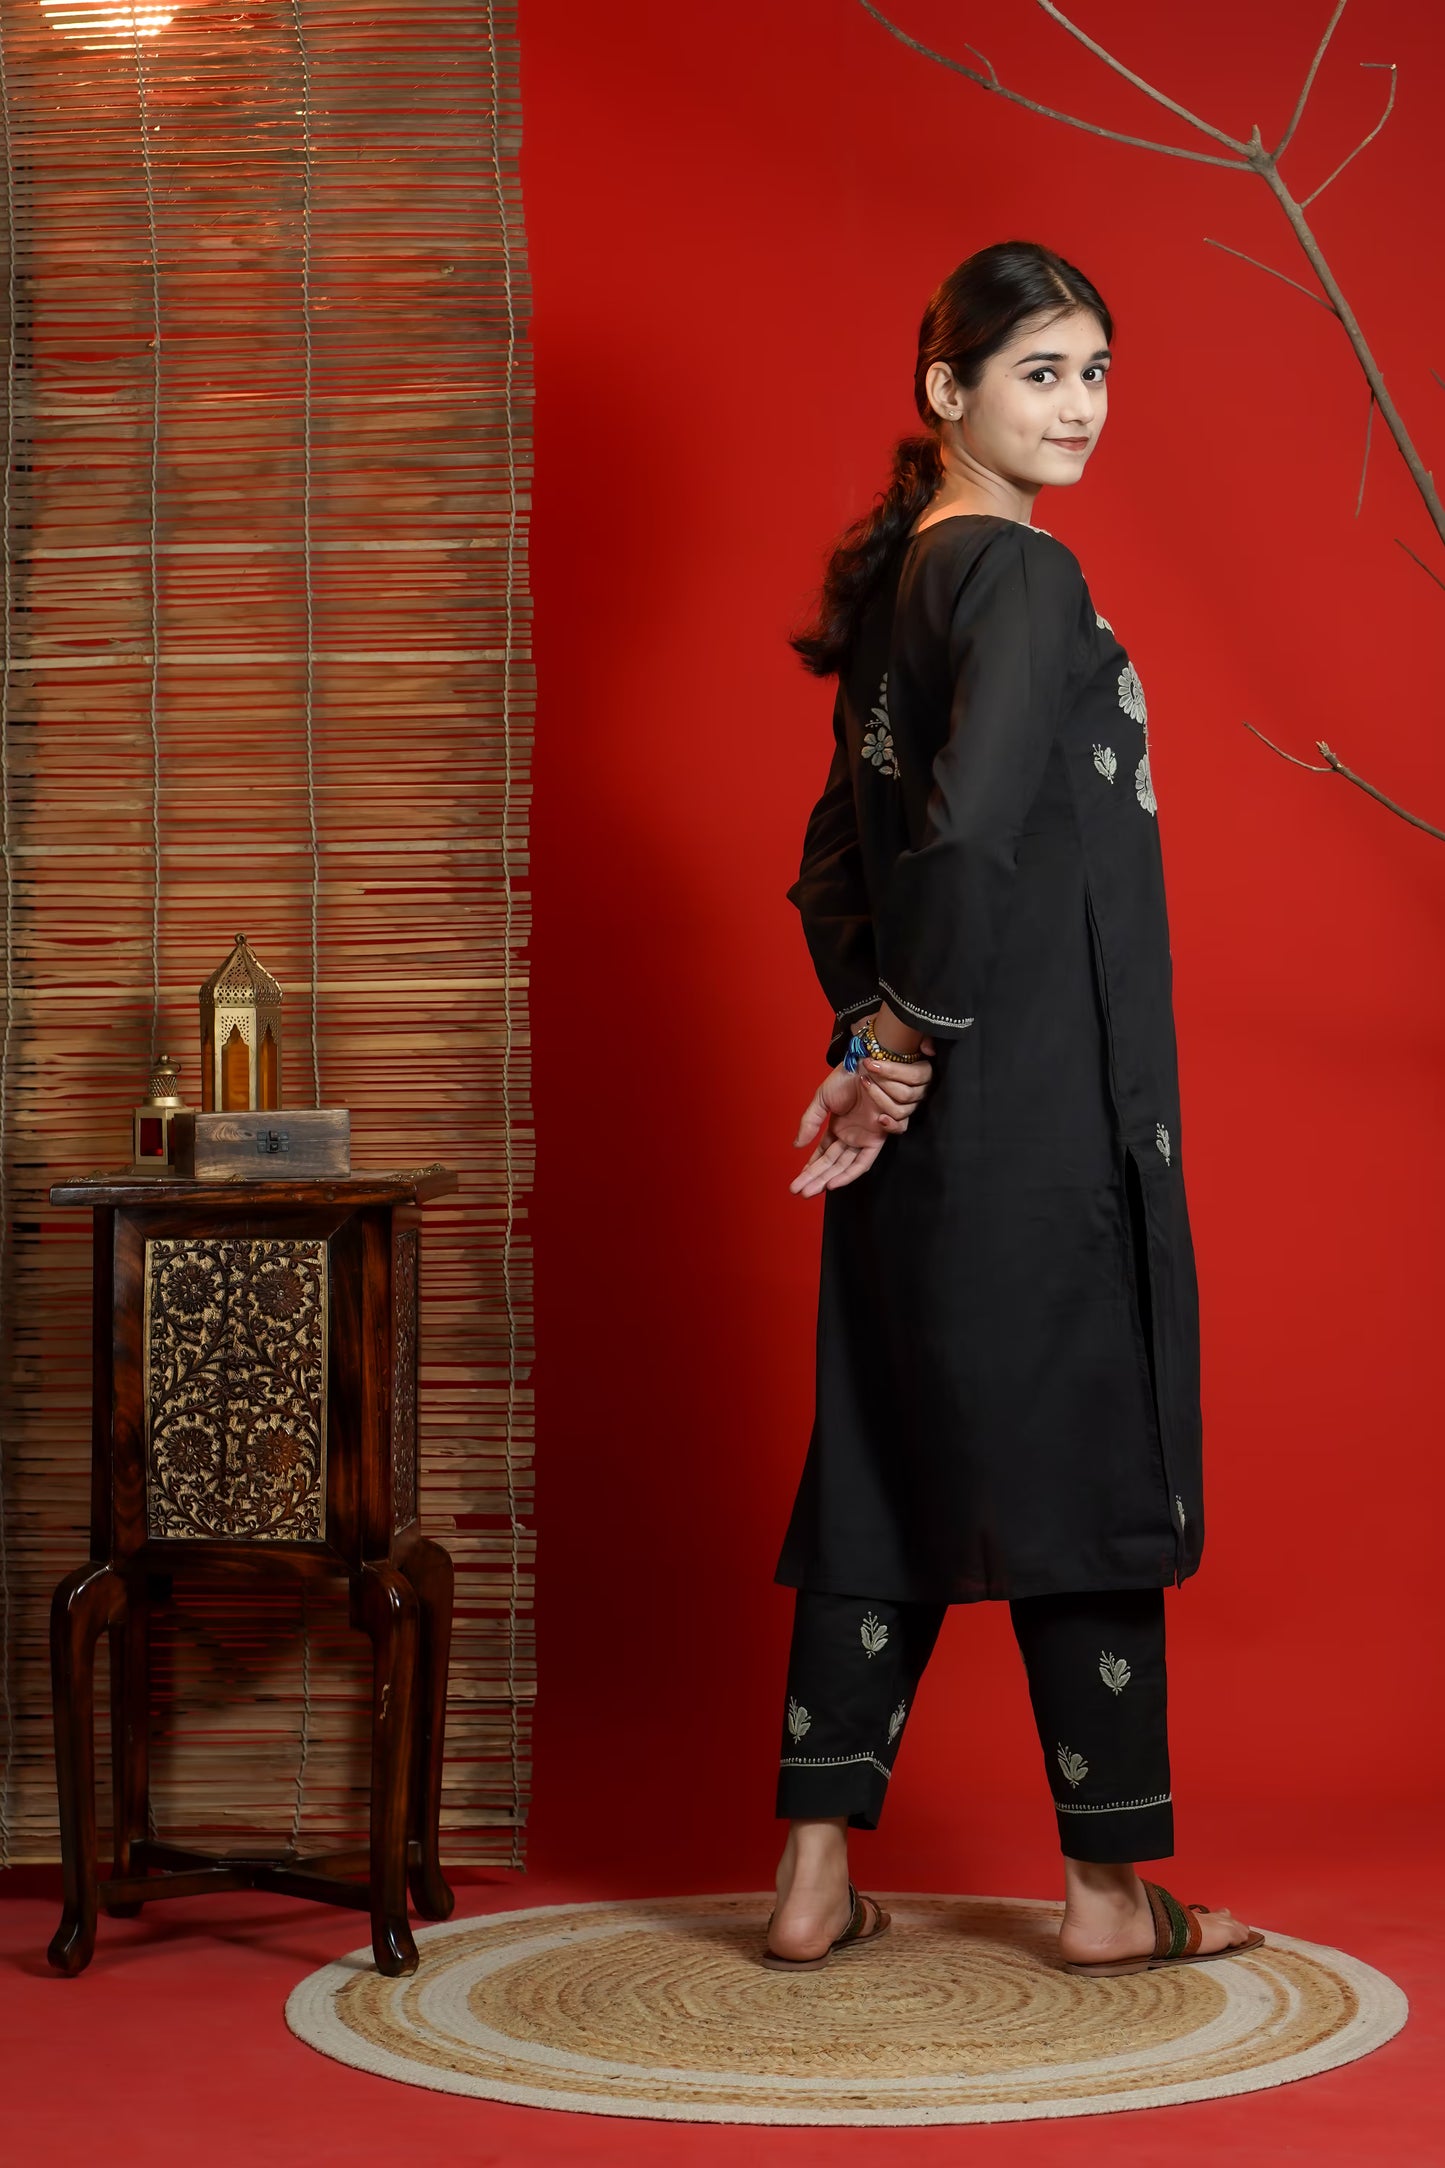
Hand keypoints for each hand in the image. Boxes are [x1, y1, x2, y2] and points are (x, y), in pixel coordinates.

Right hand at [789, 1037, 935, 1195]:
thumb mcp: (821, 1100)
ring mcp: (864, 1138)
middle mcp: (852, 1137)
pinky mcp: (878, 1137)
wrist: (867, 1062)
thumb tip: (796, 1146)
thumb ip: (810, 1123)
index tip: (796, 1183)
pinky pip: (865, 1161)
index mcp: (838, 1129)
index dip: (810, 1169)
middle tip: (800, 1192)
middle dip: (815, 1179)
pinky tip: (834, 1181)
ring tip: (814, 1190)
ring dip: (830, 1179)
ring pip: (845, 1167)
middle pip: (832, 1165)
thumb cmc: (846, 1078)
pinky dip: (851, 1172)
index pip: (822, 1156)